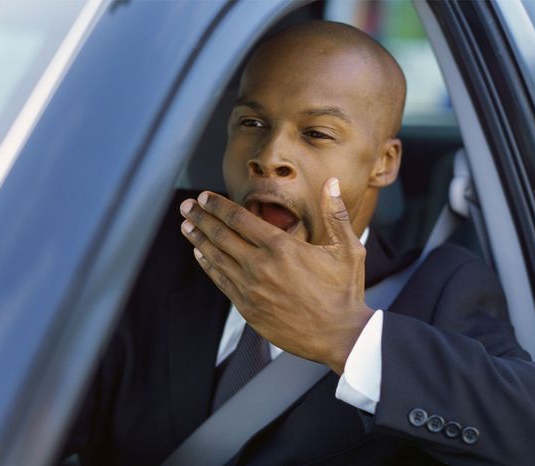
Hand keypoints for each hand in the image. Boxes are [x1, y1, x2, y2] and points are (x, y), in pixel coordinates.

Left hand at [179, 178, 373, 373]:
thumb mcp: (348, 249)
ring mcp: (251, 289)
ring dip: (199, 239)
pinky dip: (208, 265)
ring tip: (187, 226)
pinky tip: (201, 255)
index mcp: (281, 247)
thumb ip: (335, 214)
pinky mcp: (248, 308)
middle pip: (221, 235)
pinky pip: (221, 282)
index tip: (204, 197)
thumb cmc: (345, 292)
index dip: (218, 206)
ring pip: (216, 258)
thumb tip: (331, 183)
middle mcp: (261, 266)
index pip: (239, 219)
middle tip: (186, 206)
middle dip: (201, 218)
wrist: (340, 336)